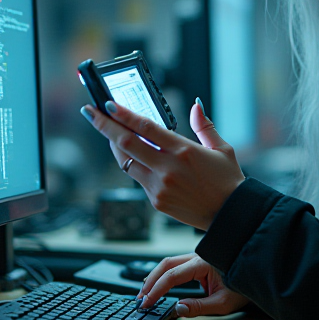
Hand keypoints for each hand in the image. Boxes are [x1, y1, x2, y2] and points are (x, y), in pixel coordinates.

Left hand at [81, 98, 244, 229]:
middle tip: (89, 112)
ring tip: (108, 131)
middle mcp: (167, 168)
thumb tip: (195, 105)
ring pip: (126, 162)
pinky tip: (133, 155)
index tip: (108, 104)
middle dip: (104, 125)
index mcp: (183, 150)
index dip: (123, 114)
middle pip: (125, 143)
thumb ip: (204, 126)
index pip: (145, 127)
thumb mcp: (222, 148)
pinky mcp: (156, 201)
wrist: (229, 215)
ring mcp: (159, 186)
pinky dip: (133, 164)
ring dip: (114, 145)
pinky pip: (137, 179)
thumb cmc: (228, 181)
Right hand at [137, 253, 248, 316]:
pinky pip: (176, 265)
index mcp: (203, 263)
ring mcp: (197, 257)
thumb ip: (199, 307)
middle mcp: (198, 256)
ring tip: (145, 294)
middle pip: (166, 264)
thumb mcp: (223, 303)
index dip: (156, 289)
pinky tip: (157, 285)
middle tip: (141, 298)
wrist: (256, 273)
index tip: (147, 302)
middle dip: (150, 281)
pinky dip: (163, 275)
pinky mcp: (198, 262)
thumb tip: (177, 309)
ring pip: (169, 263)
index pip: (172, 275)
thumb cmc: (243, 286)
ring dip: (155, 277)